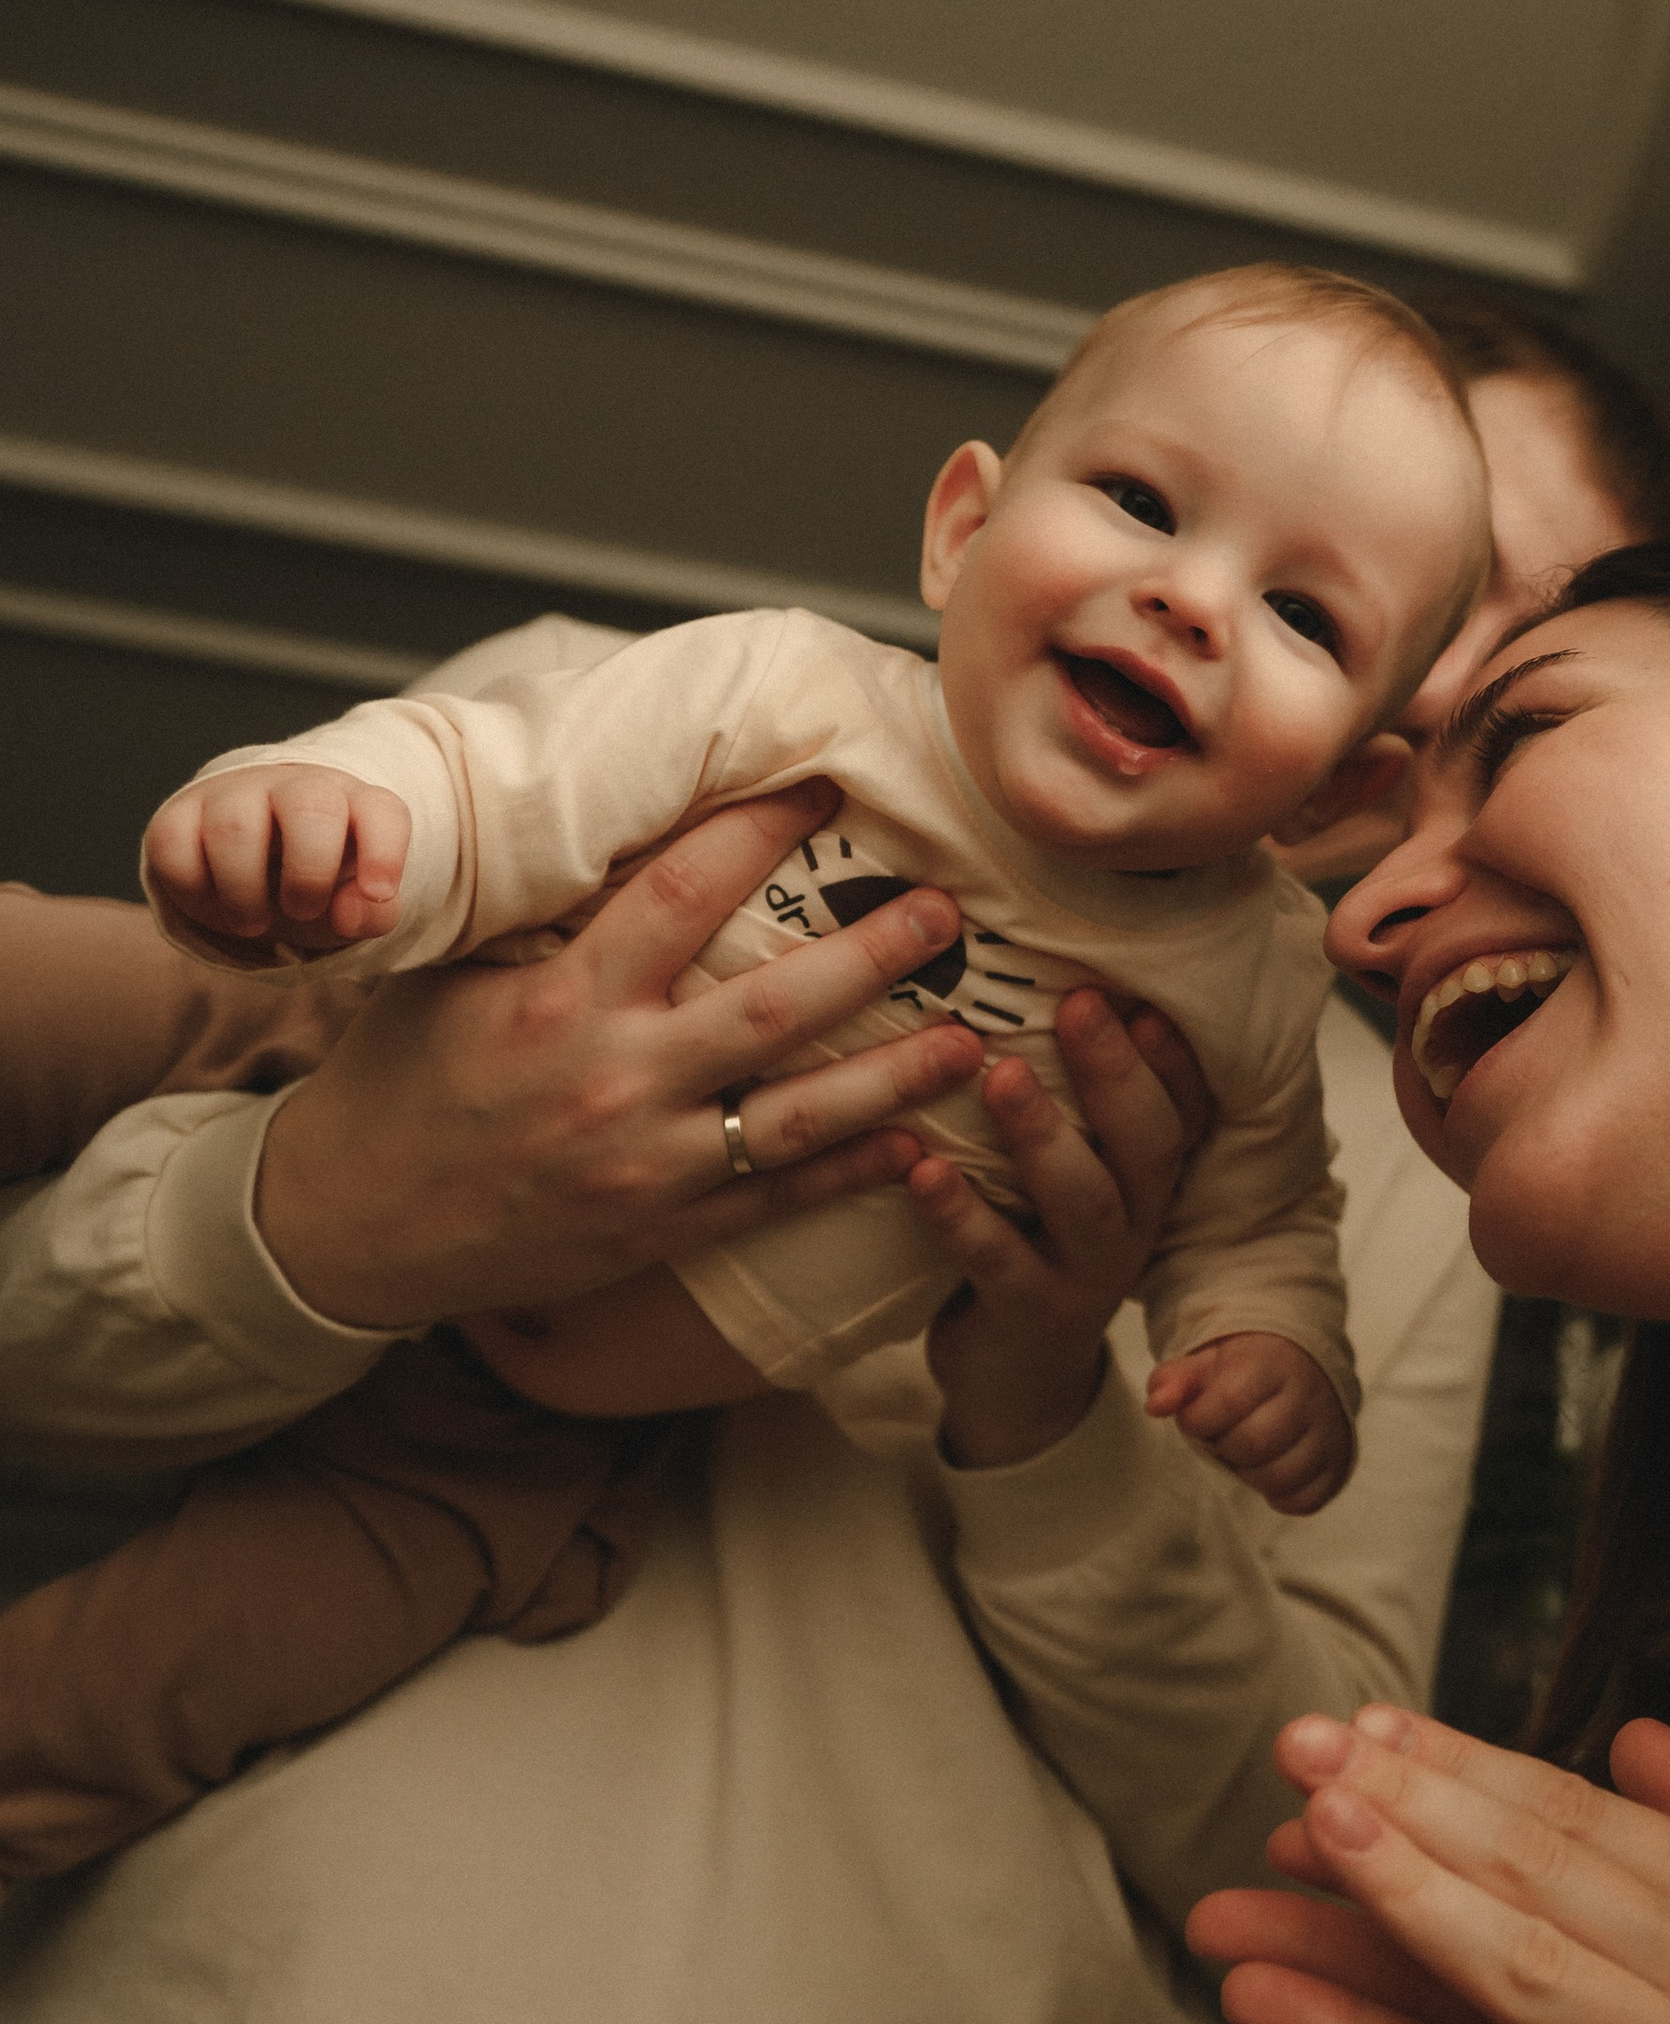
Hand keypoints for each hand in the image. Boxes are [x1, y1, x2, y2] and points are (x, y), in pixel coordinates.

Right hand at [146, 765, 410, 954]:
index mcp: (353, 807)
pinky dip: (194, 891)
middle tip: (303, 909)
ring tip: (253, 922)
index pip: (381, 811)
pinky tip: (214, 902)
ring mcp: (234, 794)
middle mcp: (295, 788)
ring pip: (235, 826)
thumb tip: (349, 914)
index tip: (376, 894)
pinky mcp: (180, 814)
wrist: (252, 868)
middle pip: (311, 806)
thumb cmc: (317, 886)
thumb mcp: (351, 909)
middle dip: (310, 873)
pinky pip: (176, 845)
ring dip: (245, 891)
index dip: (384, 852)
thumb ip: (370, 916)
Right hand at [253, 784, 989, 1328]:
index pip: (681, 893)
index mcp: (561, 1000)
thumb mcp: (454, 975)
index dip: (761, 832)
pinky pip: (775, 1200)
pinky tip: (919, 1146)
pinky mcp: (658, 1233)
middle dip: (868, 957)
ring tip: (968, 1038)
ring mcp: (644, 1166)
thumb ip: (547, 917)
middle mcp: (613, 1081)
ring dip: (892, 1076)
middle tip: (942, 912)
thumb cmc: (399, 1081)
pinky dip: (851, 1174)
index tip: (825, 790)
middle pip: (772, 1008)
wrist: (347, 1222)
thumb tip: (625, 826)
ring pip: (796, 1116)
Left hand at [912, 990, 1213, 1467]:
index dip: (1170, 1053)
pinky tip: (921, 1171)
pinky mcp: (1029, 1315)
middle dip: (1117, 1071)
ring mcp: (1087, 1273)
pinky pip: (1000, 1261)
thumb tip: (1017, 979)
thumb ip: (1063, 1093)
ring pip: (1084, 1201)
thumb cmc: (1029, 1237)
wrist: (1014, 1376)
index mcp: (1146, 1176)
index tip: (1142, 991)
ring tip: (1001, 1074)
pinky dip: (961, 1215)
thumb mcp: (1063, 1169)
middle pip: (1149, 1142)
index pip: (1181, 1104)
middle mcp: (1134, 1220)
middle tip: (1079, 1003)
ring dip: (1044, 1134)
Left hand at [1146, 1332, 1353, 1514]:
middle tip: (1223, 1435)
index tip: (1197, 1417)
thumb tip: (1156, 1406)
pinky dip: (1278, 1495)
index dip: (1199, 1420)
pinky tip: (1269, 1468)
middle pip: (1253, 1444)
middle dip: (1223, 1447)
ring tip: (1245, 1452)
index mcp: (1273, 1363)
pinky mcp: (1340, 1463)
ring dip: (1248, 1474)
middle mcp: (1310, 1395)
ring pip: (1279, 1478)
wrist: (1304, 1363)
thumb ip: (1173, 1380)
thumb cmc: (1244, 1369)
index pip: (1228, 1403)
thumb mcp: (1207, 1363)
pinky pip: (1304, 1501)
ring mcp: (1330, 1431)